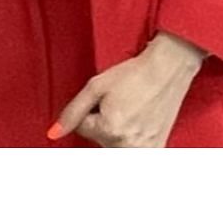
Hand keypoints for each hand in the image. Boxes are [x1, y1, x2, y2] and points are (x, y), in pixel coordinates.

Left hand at [51, 31, 205, 147]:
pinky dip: (132, 143)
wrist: (168, 68)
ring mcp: (144, 149)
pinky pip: (135, 154)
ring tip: (130, 113)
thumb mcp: (96, 86)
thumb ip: (72, 113)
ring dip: (117, 135)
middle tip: (120, 105)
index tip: (106, 99)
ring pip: (115, 148)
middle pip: (99, 142)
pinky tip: (139, 125)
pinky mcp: (157, 148)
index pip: (82, 129)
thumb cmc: (134, 74)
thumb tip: (53, 134)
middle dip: (103, 126)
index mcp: (109, 129)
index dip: (90, 111)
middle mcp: (127, 144)